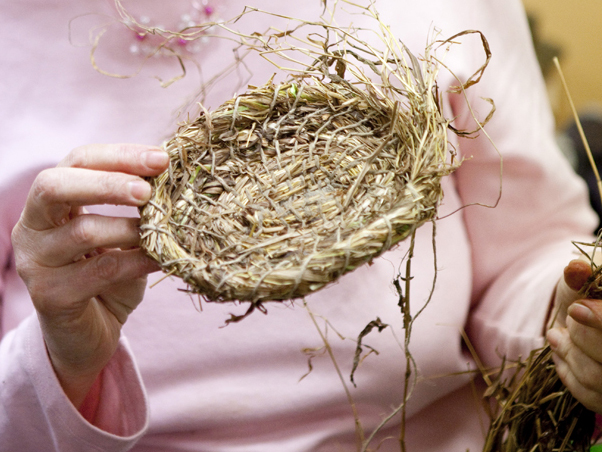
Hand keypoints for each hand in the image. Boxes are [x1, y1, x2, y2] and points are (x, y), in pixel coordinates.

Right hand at [11, 144, 167, 407]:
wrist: (91, 332)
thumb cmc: (110, 274)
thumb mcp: (123, 233)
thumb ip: (137, 207)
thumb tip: (177, 176)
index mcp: (50, 202)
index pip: (77, 161)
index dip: (119, 156)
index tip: (162, 159)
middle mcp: (32, 226)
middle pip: (55, 186)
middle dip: (108, 183)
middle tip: (149, 191)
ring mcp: (36, 262)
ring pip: (83, 231)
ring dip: (131, 228)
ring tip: (163, 231)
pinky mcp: (49, 296)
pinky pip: (100, 271)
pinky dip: (137, 261)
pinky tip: (160, 259)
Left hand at [547, 257, 601, 412]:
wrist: (576, 311)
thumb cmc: (584, 287)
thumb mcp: (583, 272)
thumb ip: (580, 272)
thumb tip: (576, 269)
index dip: (601, 320)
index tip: (576, 309)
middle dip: (582, 338)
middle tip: (568, 321)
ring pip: (598, 379)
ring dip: (570, 355)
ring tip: (558, 336)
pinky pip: (591, 397)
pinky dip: (568, 374)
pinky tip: (562, 354)